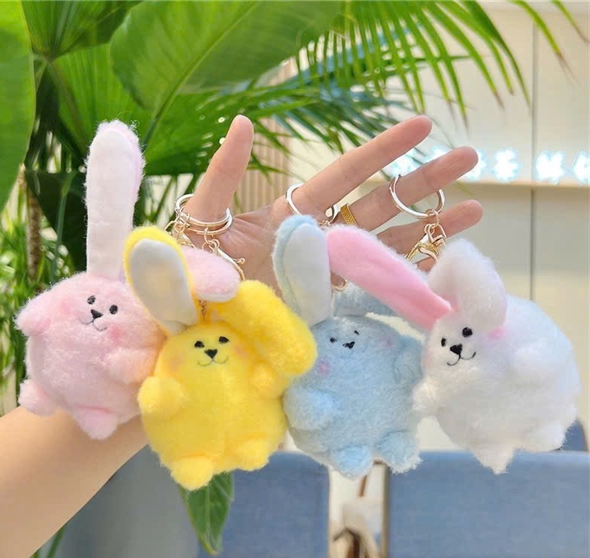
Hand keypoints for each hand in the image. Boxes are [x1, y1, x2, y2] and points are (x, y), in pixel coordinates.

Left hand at [183, 114, 481, 288]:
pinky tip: (438, 263)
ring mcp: (326, 275)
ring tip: (475, 210)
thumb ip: (221, 177)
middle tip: (468, 156)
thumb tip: (244, 124)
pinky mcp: (328, 307)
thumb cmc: (187, 273)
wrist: (187, 328)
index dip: (381, 152)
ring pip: (385, 246)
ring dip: (429, 228)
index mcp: (289, 215)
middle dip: (422, 182)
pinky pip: (372, 288)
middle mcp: (316, 241)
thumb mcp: (199, 220)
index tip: (421, 125)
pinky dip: (404, 276)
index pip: (343, 176)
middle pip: (378, 206)